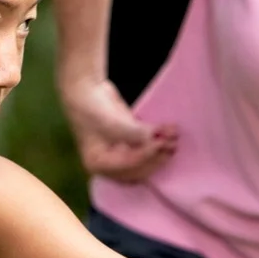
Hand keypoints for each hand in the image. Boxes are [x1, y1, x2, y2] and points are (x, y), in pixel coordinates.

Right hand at [62, 76, 176, 180]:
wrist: (84, 89)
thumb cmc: (91, 108)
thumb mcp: (111, 122)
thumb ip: (134, 133)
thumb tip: (155, 138)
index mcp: (99, 164)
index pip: (128, 166)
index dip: (146, 156)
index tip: (161, 143)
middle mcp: (110, 163)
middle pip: (139, 168)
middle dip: (157, 157)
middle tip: (172, 144)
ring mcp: (120, 152)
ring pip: (146, 158)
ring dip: (161, 149)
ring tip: (174, 136)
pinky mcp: (129, 140)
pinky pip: (147, 145)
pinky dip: (157, 139)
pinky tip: (169, 130)